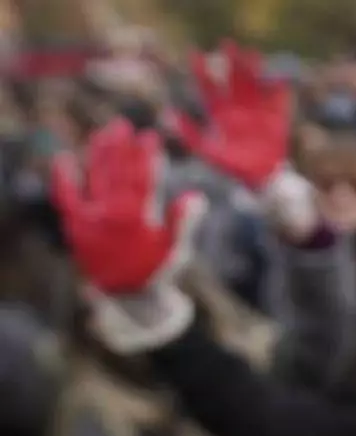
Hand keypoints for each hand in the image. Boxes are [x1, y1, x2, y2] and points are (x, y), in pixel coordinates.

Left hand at [50, 119, 204, 294]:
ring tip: (105, 133)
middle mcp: (110, 216)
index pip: (142, 179)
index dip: (145, 155)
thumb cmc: (156, 269)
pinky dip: (64, 178)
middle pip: (115, 173)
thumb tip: (196, 196)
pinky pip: (66, 197)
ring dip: (98, 154)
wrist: (125, 295)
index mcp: (136, 220)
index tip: (150, 136)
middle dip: (121, 148)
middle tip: (125, 126)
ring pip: (93, 179)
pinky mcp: (75, 225)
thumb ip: (184, 221)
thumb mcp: (176, 249)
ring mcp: (90, 219)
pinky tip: (65, 158)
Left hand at [172, 41, 289, 189]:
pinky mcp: (276, 116)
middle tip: (227, 44)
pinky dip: (279, 88)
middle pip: (233, 79)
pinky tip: (279, 78)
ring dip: (253, 69)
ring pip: (254, 83)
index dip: (200, 71)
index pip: (208, 88)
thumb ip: (190, 134)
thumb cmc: (232, 166)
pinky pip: (278, 99)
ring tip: (252, 54)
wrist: (260, 178)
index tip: (193, 54)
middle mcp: (238, 107)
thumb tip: (168, 115)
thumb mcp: (207, 152)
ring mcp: (257, 110)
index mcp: (220, 113)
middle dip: (231, 62)